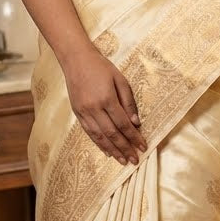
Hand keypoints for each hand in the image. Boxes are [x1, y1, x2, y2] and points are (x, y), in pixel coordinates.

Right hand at [63, 44, 147, 165]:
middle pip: (112, 133)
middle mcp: (94, 108)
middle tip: (135, 160)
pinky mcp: (77, 113)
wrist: (76, 59)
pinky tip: (107, 151)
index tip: (143, 146)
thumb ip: (128, 102)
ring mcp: (84, 112)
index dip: (134, 137)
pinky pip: (89, 132)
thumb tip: (136, 122)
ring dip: (112, 150)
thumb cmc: (101, 67)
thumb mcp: (120, 80)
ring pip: (100, 136)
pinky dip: (99, 143)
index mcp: (107, 98)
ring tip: (123, 161)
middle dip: (125, 148)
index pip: (123, 124)